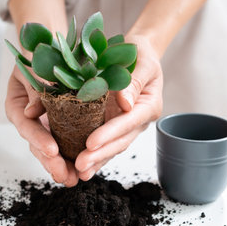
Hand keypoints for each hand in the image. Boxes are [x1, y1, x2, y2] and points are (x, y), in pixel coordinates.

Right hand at [5, 65, 78, 185]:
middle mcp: (30, 120)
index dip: (38, 139)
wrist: (49, 49)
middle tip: (64, 176)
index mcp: (18, 106)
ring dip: (61, 166)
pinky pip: (65, 144)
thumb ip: (35, 87)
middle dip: (51, 162)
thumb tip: (33, 112)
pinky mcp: (60, 127)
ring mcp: (45, 126)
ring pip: (51, 150)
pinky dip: (73, 157)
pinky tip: (81, 170)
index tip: (52, 150)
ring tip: (72, 180)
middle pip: (38, 145)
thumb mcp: (34, 67)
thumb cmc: (39, 56)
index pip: (27, 126)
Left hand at [74, 35, 163, 179]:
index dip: (109, 134)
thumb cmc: (141, 53)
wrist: (138, 53)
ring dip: (96, 161)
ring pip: (112, 147)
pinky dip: (94, 154)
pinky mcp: (114, 124)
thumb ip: (134, 82)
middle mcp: (137, 120)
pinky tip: (80, 165)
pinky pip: (104, 142)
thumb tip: (126, 104)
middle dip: (100, 154)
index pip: (127, 123)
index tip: (91, 144)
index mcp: (147, 106)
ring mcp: (125, 124)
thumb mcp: (142, 61)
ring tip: (79, 172)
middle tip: (80, 165)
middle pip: (120, 141)